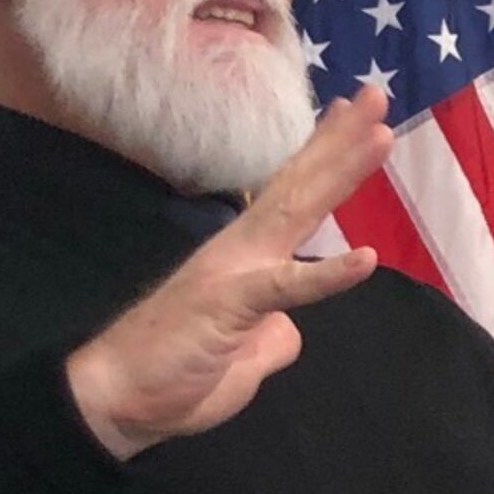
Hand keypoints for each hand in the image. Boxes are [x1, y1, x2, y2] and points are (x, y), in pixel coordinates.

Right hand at [64, 91, 392, 459]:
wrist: (115, 399)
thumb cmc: (175, 373)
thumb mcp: (243, 357)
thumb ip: (270, 337)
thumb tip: (290, 331)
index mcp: (247, 258)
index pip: (293, 197)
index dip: (325, 157)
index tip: (356, 119)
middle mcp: (242, 251)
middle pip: (300, 186)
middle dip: (340, 140)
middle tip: (378, 94)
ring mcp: (235, 271)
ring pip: (296, 211)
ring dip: (339, 172)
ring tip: (378, 134)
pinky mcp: (230, 304)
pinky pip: (286, 289)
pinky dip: (328, 274)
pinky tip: (367, 258)